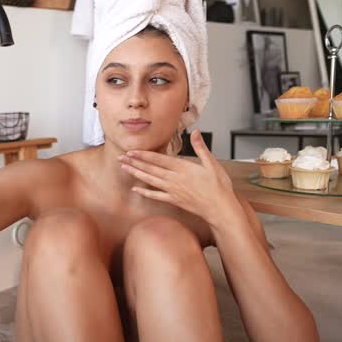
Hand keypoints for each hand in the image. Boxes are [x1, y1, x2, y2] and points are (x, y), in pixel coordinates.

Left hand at [120, 130, 243, 226]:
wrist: (220, 208)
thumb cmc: (219, 187)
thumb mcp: (212, 164)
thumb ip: (201, 148)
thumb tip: (195, 132)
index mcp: (183, 168)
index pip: (159, 159)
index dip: (144, 155)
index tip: (132, 151)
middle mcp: (175, 179)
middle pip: (151, 169)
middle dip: (135, 163)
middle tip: (121, 158)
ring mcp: (173, 191)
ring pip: (151, 181)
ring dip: (136, 174)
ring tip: (124, 169)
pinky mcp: (174, 201)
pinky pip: (156, 196)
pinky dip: (145, 192)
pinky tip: (136, 189)